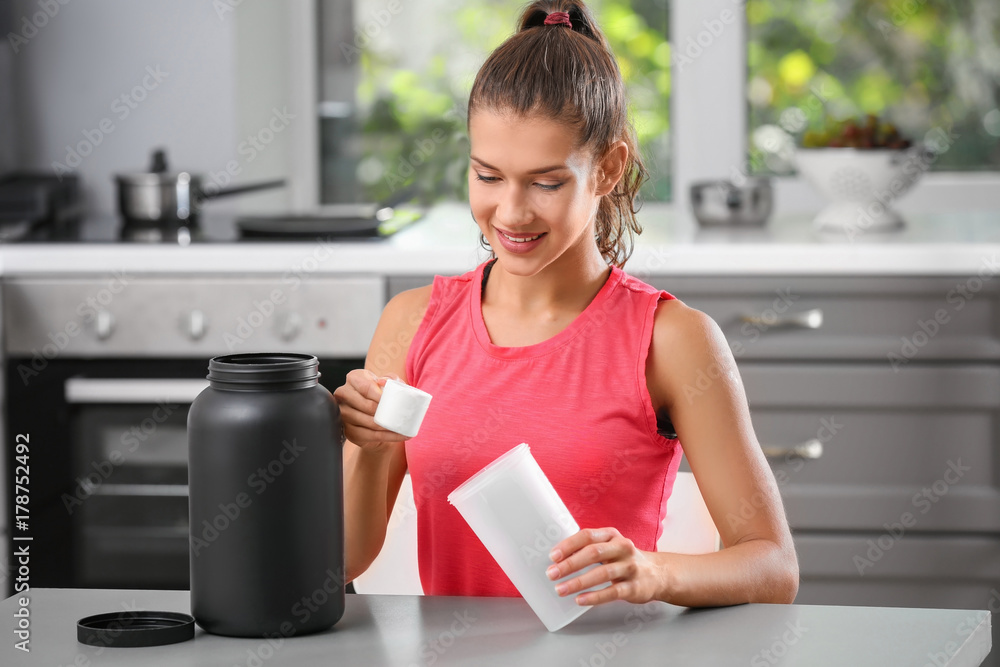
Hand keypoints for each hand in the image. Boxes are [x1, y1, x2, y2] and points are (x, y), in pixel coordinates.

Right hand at [332, 369, 407, 450]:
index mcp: (354, 378)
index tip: (391, 401)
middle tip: (400, 415)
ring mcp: (344, 414)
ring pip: (369, 422)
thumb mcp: (387, 383)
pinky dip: (388, 436)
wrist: (372, 413)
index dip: (379, 395)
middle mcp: (344, 394)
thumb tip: (383, 382)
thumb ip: (390, 379)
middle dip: (384, 411)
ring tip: (403, 427)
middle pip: (366, 405)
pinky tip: (400, 435)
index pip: (366, 387)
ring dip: (388, 426)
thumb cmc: (380, 394)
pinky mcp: (348, 430)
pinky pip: (371, 435)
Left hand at [546, 527, 665, 605]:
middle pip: (593, 553)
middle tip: (551, 574)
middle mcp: (622, 548)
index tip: (552, 556)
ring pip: (602, 573)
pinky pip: (613, 592)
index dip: (569, 545)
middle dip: (570, 564)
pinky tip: (580, 600)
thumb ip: (589, 548)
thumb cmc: (624, 559)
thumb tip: (557, 559)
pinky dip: (595, 597)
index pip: (587, 535)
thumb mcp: (610, 547)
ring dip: (578, 582)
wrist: (658, 574)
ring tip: (561, 589)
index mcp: (612, 535)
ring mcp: (630, 567)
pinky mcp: (635, 587)